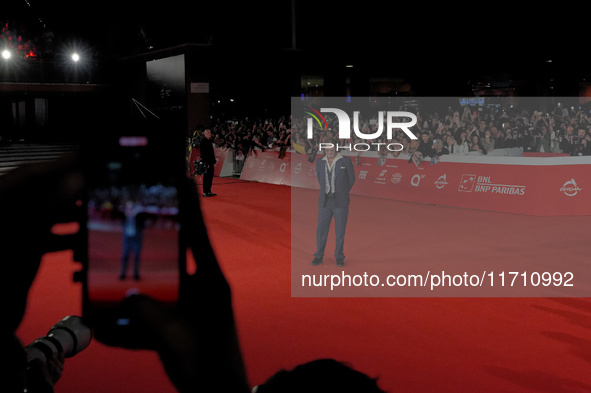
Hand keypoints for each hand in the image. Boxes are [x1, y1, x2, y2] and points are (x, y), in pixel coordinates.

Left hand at [0, 154, 82, 388]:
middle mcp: (2, 218)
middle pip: (38, 192)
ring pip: (44, 214)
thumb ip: (48, 207)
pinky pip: (46, 237)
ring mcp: (10, 236)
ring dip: (70, 212)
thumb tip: (75, 179)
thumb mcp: (19, 241)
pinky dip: (65, 235)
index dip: (58, 164)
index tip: (86, 156)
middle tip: (99, 180)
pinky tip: (84, 237)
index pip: (27, 174)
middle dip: (68, 186)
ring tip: (96, 207)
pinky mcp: (20, 255)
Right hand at [118, 177, 248, 392]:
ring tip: (109, 271)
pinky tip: (113, 314)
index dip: (189, 205)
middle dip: (152, 240)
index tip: (179, 177)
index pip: (197, 234)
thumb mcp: (175, 339)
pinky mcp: (186, 320)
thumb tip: (125, 297)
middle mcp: (205, 287)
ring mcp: (195, 304)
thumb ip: (148, 315)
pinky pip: (159, 305)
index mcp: (211, 283)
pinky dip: (139, 307)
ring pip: (165, 280)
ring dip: (140, 276)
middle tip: (130, 221)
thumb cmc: (208, 368)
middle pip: (176, 253)